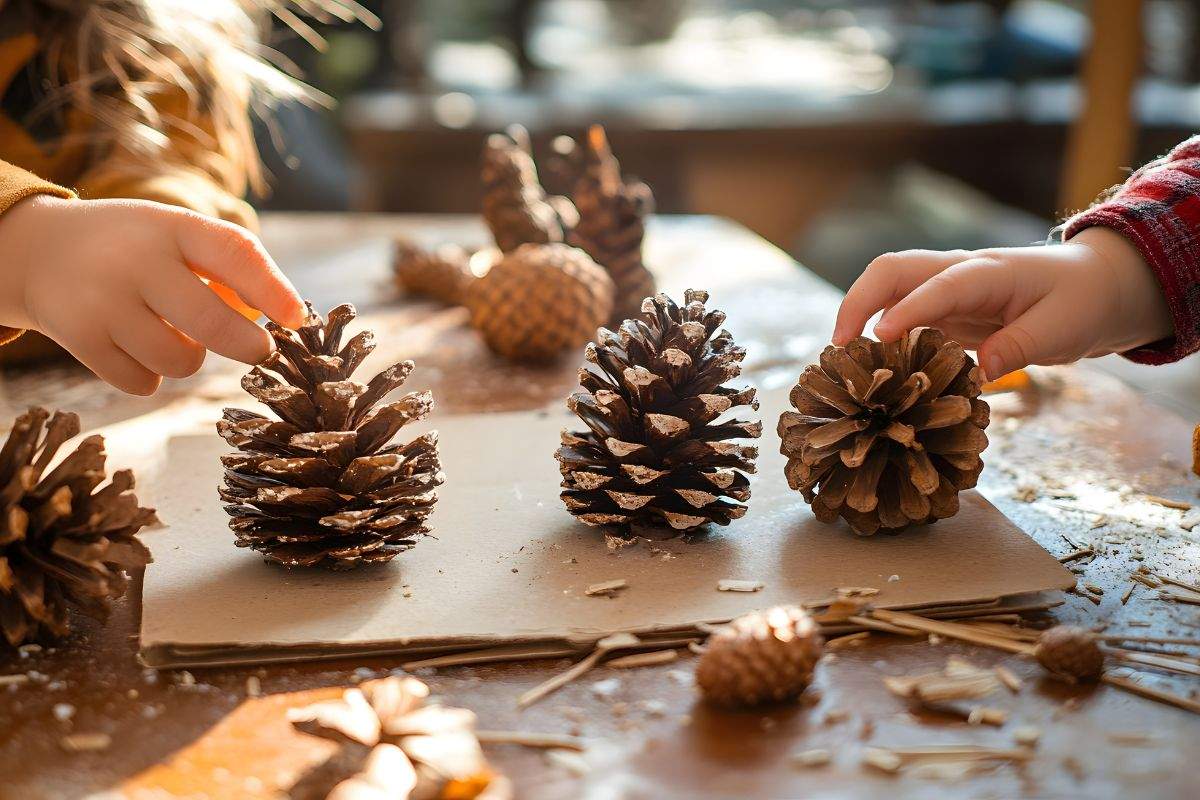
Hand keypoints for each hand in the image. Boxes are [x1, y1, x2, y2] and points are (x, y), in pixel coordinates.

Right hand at [0, 195, 304, 393]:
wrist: (36, 251)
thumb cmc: (132, 248)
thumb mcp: (172, 234)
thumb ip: (224, 266)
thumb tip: (280, 318)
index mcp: (170, 226)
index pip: (234, 252)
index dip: (272, 288)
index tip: (297, 319)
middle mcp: (135, 261)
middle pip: (211, 322)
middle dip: (248, 346)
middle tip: (260, 353)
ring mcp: (104, 301)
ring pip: (181, 360)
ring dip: (189, 358)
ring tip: (170, 333)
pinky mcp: (81, 338)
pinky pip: (144, 382)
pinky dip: (150, 375)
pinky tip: (133, 346)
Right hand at [832, 227, 1173, 380]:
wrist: (1096, 286)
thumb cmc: (1082, 302)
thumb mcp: (1063, 328)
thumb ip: (1019, 346)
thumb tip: (979, 370)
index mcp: (990, 271)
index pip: (939, 285)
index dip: (907, 310)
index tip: (879, 338)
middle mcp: (959, 272)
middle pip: (892, 270)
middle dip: (858, 301)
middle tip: (839, 347)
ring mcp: (946, 289)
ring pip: (887, 288)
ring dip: (859, 316)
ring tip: (844, 361)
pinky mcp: (942, 310)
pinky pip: (898, 313)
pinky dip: (876, 334)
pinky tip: (870, 366)